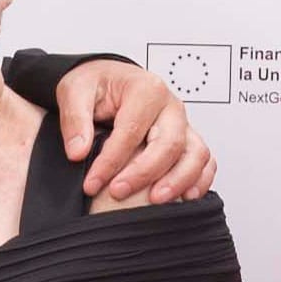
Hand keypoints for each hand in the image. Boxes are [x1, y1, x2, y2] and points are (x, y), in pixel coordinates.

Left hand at [53, 59, 215, 207]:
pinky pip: (205, 162)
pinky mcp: (188, 140)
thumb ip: (75, 119)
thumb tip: (78, 151)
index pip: (131, 131)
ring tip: (155, 201)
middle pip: (169, 144)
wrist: (111, 80)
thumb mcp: (75, 91)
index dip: (111, 161)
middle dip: (144, 173)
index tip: (92, 182)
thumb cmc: (98, 84)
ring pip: (195, 154)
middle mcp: (170, 107)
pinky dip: (200, 180)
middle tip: (118, 192)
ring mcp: (183, 124)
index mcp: (146, 89)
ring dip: (179, 180)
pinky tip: (185, 198)